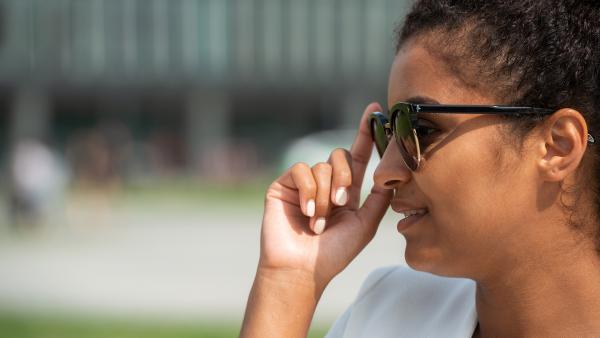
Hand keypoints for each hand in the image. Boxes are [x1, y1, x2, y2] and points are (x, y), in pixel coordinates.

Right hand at [258, 102, 392, 289]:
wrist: (302, 269)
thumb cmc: (334, 253)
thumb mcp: (365, 224)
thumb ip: (378, 198)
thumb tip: (389, 174)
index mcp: (345, 191)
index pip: (358, 156)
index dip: (365, 133)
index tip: (375, 109)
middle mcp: (325, 183)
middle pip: (340, 155)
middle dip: (345, 178)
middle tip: (341, 203)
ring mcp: (303, 184)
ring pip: (322, 166)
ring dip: (325, 195)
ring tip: (319, 222)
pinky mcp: (283, 185)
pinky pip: (301, 170)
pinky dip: (308, 191)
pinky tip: (307, 212)